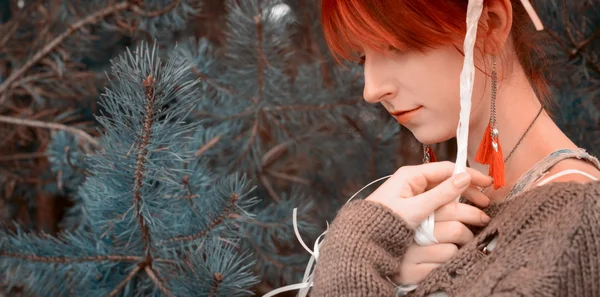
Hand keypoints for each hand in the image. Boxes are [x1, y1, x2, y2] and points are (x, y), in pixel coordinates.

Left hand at [364, 161, 492, 284]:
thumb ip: (440, 194)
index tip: (487, 184)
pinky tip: (462, 213)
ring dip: (461, 198)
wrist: (364, 236)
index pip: (447, 169)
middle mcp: (413, 180)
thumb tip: (464, 178)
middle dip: (468, 188)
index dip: (468, 175)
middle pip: (447, 179)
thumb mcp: (415, 208)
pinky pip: (436, 201)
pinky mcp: (412, 204)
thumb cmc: (385, 221)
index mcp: (411, 174)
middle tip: (486, 201)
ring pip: (443, 190)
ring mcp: (412, 192)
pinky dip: (451, 205)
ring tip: (479, 208)